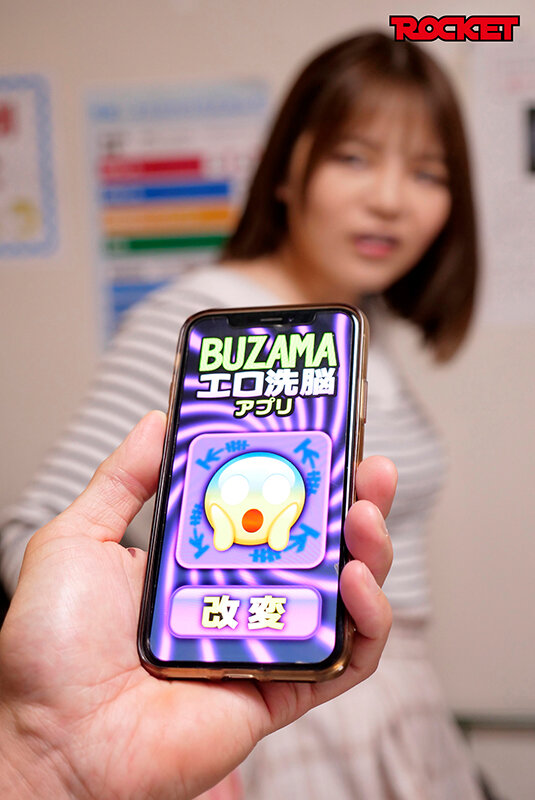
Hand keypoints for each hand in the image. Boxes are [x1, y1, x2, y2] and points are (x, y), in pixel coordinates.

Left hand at [0, 412, 394, 799]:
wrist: (54, 737)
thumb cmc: (54, 648)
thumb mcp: (79, 539)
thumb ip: (121, 480)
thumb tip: (158, 423)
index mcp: (203, 559)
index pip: (269, 506)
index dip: (303, 472)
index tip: (324, 437)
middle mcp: (243, 596)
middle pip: (320, 544)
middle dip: (354, 502)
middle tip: (370, 469)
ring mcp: (267, 641)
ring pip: (345, 595)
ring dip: (370, 551)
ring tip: (365, 516)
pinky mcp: (282, 689)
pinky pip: (346, 661)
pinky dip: (368, 623)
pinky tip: (355, 583)